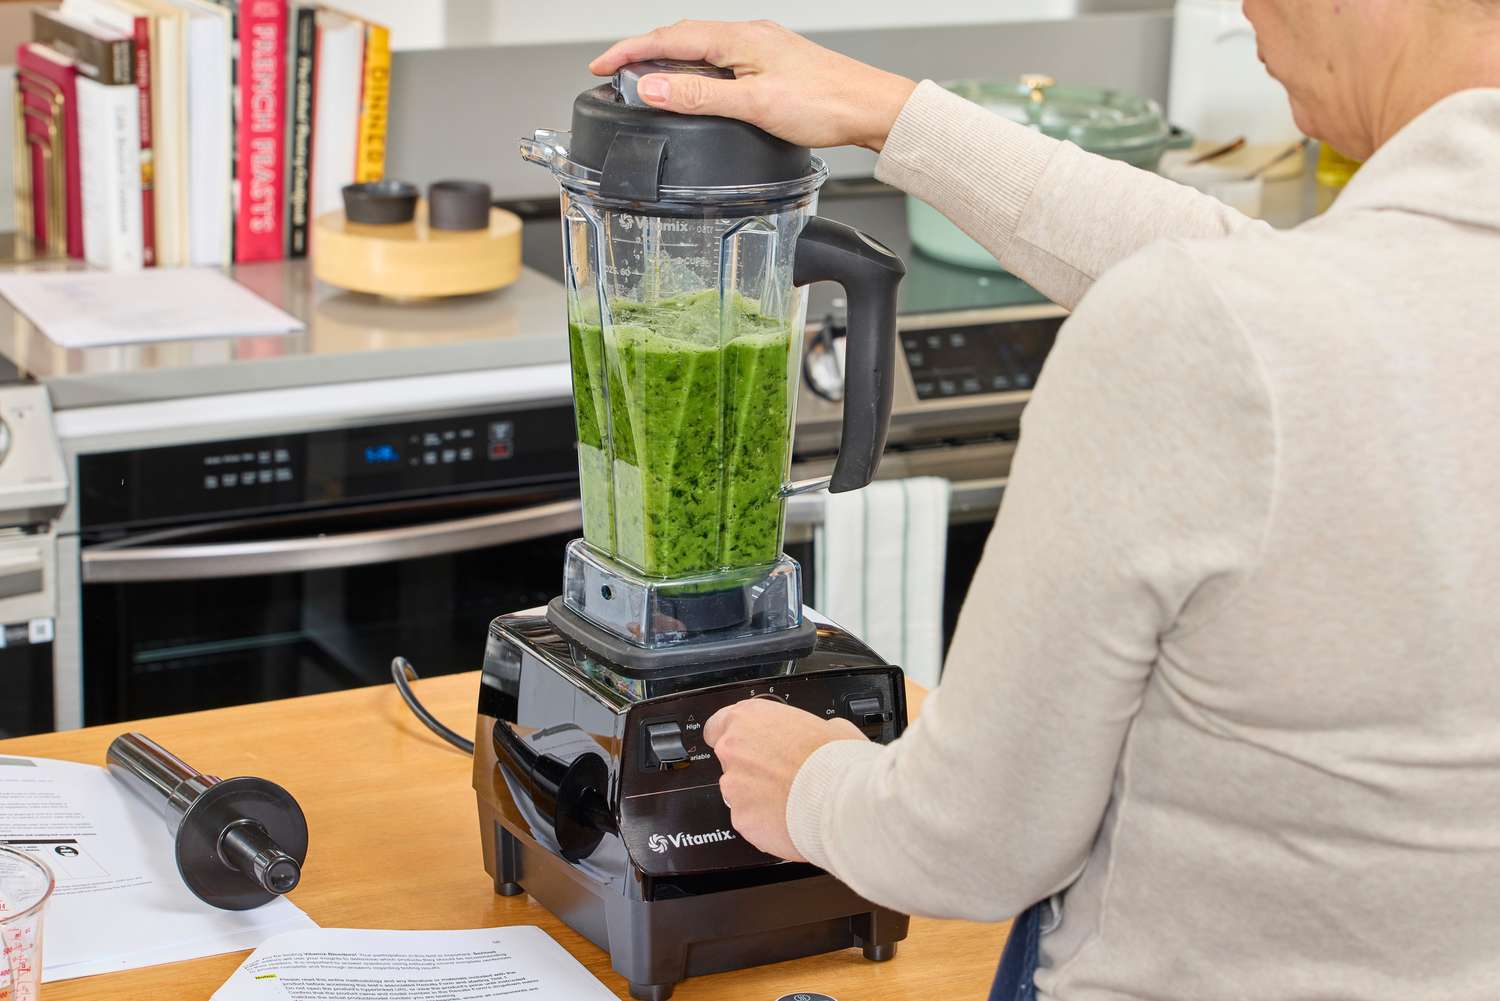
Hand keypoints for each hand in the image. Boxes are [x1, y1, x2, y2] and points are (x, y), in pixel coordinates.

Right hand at [589, 20, 916, 151]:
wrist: (872, 109)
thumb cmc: (825, 103)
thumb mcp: (753, 104)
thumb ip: (699, 96)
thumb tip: (652, 87)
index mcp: (739, 38)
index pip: (669, 38)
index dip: (629, 52)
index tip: (600, 66)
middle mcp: (749, 37)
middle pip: (681, 39)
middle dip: (642, 54)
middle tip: (614, 75)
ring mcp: (761, 50)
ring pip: (701, 51)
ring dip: (669, 64)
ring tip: (645, 84)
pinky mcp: (772, 65)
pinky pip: (721, 62)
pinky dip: (695, 73)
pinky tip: (696, 91)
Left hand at [703, 697, 867, 860]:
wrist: (841, 801)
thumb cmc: (836, 762)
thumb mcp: (830, 727)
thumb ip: (808, 729)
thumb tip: (819, 735)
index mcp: (750, 718)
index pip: (717, 725)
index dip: (733, 737)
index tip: (747, 745)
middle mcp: (733, 749)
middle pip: (729, 761)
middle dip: (751, 770)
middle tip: (781, 776)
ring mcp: (733, 786)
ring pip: (739, 793)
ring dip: (758, 797)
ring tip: (790, 800)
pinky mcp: (739, 818)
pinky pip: (749, 820)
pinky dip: (764, 822)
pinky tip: (788, 818)